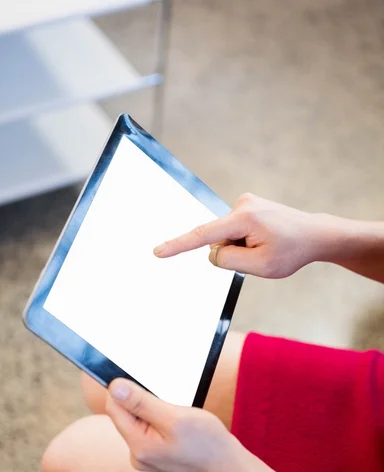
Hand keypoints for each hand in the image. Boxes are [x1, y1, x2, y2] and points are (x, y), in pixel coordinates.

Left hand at [105, 379, 235, 471]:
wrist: (228, 464)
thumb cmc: (206, 442)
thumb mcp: (174, 417)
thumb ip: (141, 403)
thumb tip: (114, 387)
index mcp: (137, 446)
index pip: (114, 408)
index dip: (125, 390)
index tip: (146, 386)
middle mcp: (137, 454)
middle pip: (125, 413)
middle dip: (144, 402)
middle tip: (170, 406)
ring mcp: (146, 455)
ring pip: (139, 419)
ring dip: (154, 410)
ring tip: (177, 417)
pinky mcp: (155, 453)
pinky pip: (149, 428)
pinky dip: (161, 419)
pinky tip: (178, 425)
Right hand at [154, 193, 319, 277]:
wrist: (314, 235)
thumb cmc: (292, 251)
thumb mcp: (261, 266)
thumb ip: (229, 260)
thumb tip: (212, 252)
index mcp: (244, 219)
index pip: (204, 236)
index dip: (178, 245)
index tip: (158, 252)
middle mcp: (242, 204)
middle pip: (218, 240)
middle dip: (233, 252)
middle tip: (263, 253)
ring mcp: (245, 203)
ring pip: (226, 237)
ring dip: (241, 247)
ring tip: (267, 245)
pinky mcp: (247, 205)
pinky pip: (234, 231)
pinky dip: (244, 240)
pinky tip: (265, 238)